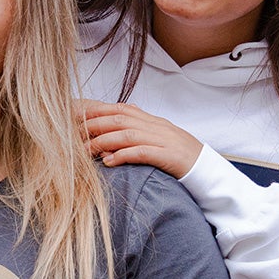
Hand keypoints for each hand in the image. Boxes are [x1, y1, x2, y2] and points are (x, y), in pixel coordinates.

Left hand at [77, 99, 202, 179]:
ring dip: (102, 141)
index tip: (73, 116)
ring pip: (127, 134)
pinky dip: (123, 155)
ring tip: (84, 151)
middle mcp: (155, 126)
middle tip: (70, 132)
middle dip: (92, 124)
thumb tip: (125, 110)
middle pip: (118, 119)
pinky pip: (142, 153)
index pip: (119, 109)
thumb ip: (142, 123)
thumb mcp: (160, 134)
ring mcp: (162, 140)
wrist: (208, 169)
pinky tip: (109, 162)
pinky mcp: (167, 156)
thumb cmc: (180, 154)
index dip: (95, 110)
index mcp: (151, 120)